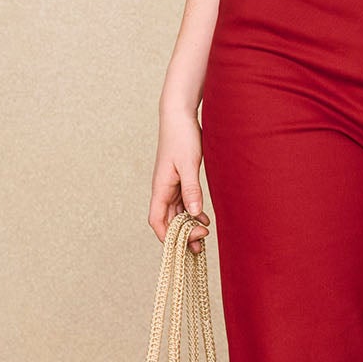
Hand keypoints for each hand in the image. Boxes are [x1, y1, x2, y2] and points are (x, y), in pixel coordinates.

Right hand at [150, 106, 211, 248]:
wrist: (180, 115)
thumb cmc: (181, 136)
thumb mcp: (188, 163)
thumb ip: (191, 188)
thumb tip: (194, 212)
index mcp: (160, 187)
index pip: (157, 220)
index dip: (167, 236)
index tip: (185, 245)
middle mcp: (163, 189)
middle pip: (168, 220)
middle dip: (182, 236)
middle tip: (201, 246)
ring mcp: (171, 185)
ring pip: (177, 213)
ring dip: (188, 226)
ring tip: (204, 238)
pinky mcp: (180, 179)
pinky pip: (184, 202)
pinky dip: (193, 212)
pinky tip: (205, 219)